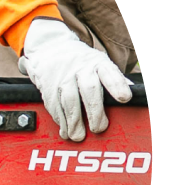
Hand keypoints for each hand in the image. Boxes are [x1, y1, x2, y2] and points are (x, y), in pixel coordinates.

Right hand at [18, 17, 132, 140]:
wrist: (51, 48)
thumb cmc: (83, 63)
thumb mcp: (101, 64)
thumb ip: (115, 80)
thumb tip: (137, 94)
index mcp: (98, 63)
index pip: (110, 73)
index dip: (117, 85)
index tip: (124, 98)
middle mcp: (81, 68)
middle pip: (89, 89)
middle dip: (95, 111)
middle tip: (99, 128)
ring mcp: (63, 76)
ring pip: (69, 100)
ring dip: (74, 121)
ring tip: (79, 136)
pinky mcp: (48, 86)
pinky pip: (54, 105)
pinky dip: (60, 120)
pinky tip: (66, 130)